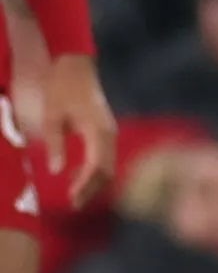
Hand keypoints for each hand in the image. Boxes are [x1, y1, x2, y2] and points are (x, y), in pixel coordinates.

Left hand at [41, 54, 114, 208]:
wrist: (75, 66)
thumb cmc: (61, 90)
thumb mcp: (52, 117)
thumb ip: (55, 144)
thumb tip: (57, 172)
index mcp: (97, 130)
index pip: (97, 166)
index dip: (85, 185)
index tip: (71, 200)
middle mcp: (109, 133)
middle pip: (107, 169)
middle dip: (92, 189)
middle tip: (74, 205)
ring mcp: (110, 131)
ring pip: (108, 164)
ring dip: (94, 181)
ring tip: (75, 195)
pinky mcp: (106, 129)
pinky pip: (105, 155)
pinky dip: (94, 169)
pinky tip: (76, 174)